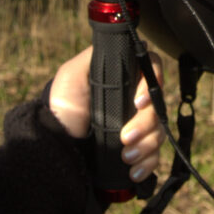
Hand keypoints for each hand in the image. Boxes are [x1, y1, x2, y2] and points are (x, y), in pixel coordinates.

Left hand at [49, 46, 165, 182]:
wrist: (54, 140)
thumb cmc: (63, 103)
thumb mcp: (74, 72)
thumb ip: (96, 55)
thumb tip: (120, 42)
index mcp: (126, 81)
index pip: (153, 73)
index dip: (152, 84)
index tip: (138, 101)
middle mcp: (136, 103)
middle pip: (159, 107)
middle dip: (145, 124)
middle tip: (126, 136)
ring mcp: (138, 128)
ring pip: (159, 133)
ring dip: (146, 146)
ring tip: (126, 156)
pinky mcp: (136, 151)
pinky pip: (154, 158)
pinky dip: (147, 164)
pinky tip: (132, 171)